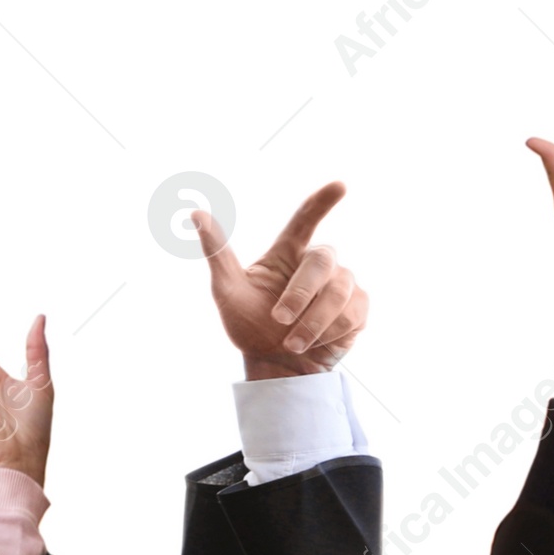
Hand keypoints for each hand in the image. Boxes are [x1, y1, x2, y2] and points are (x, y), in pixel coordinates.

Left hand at [194, 183, 366, 379]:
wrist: (275, 369)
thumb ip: (217, 252)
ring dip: (313, 322)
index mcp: (287, 252)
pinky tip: (318, 343)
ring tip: (293, 343)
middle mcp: (317, 262)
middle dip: (300, 293)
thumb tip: (195, 213)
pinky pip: (352, 313)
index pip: (306, 219)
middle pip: (321, 260)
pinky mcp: (357, 308)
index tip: (340, 186)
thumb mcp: (227, 291)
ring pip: (339, 290)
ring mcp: (341, 284)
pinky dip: (331, 332)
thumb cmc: (249, 326)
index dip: (322, 202)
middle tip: (279, 319)